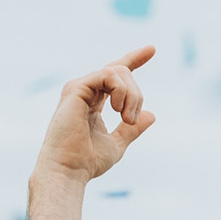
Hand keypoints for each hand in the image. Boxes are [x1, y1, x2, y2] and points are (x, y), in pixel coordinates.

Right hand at [34, 48, 157, 185]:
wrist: (68, 170)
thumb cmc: (87, 162)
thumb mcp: (117, 144)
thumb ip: (132, 129)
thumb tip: (151, 115)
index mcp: (93, 102)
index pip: (115, 75)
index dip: (134, 59)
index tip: (152, 49)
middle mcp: (84, 91)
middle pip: (122, 72)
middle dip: (137, 94)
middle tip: (131, 120)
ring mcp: (79, 88)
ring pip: (117, 71)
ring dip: (132, 95)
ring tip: (126, 118)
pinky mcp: (76, 88)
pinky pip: (108, 74)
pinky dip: (121, 90)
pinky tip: (118, 109)